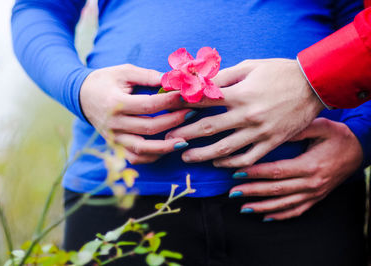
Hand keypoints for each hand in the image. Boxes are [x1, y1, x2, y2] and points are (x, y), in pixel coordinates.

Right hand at [80, 64, 188, 163]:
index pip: (148, 105)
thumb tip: (173, 80)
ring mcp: (113, 138)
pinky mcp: (115, 146)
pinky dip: (152, 157)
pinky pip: (135, 158)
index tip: (187, 96)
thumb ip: (148, 76)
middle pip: (149, 128)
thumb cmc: (106, 80)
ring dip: (166, 146)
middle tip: (192, 112)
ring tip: (185, 139)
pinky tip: (167, 149)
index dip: (170, 102)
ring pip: (143, 148)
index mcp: (115, 103)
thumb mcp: (124, 72)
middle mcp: (113, 124)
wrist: (82, 96)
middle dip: (174, 121)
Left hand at [166, 59, 323, 166]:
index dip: (183, 104)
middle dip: (185, 134)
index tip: (168, 109)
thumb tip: (200, 81)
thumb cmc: (280, 72)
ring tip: (186, 157)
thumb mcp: (251, 66)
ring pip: (225, 148)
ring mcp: (260, 132)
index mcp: (240, 94)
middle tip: (168, 140)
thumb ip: (224, 75)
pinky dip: (232, 163)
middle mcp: (248, 116)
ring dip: (202, 154)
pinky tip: (218, 163)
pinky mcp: (272, 143)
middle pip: (209, 129)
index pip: (204, 101)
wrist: (314, 85)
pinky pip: (248, 158)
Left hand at [228, 118, 362, 220]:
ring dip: (262, 207)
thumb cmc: (339, 137)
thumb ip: (299, 129)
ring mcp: (314, 193)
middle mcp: (311, 183)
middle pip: (276, 190)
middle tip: (233, 192)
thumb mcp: (322, 127)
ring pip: (284, 204)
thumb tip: (276, 130)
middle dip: (252, 191)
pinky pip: (297, 211)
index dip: (256, 173)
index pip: (277, 171)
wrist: (360, 152)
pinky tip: (265, 217)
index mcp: (310, 165)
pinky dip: (280, 215)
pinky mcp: (316, 198)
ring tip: (243, 207)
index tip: (237, 172)